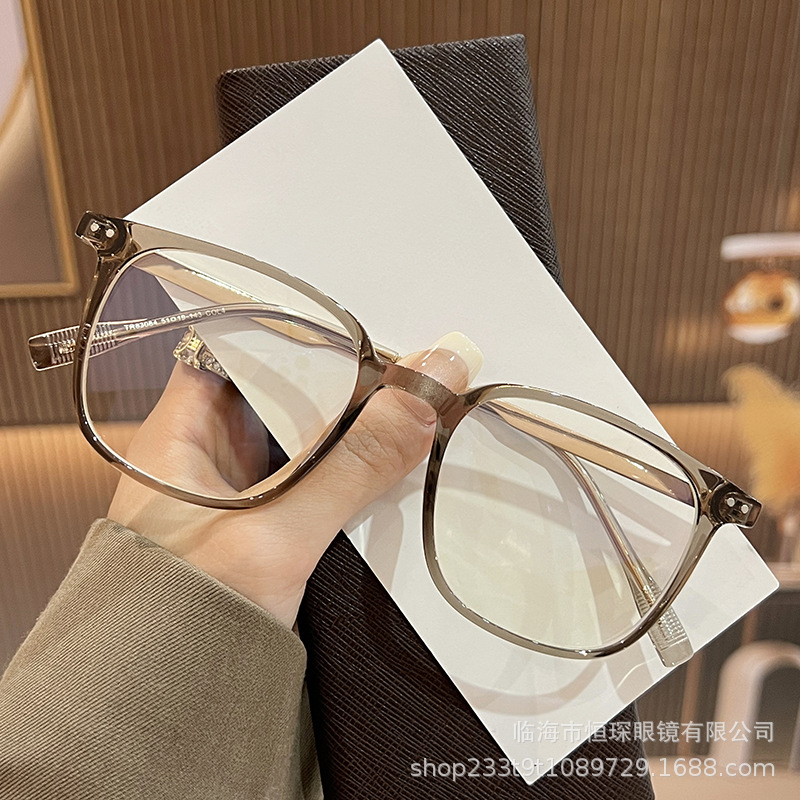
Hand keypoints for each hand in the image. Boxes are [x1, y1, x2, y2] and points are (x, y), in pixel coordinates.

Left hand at [108, 332, 481, 627]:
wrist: (169, 699)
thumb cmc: (184, 616)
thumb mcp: (276, 536)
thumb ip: (352, 468)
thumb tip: (421, 397)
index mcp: (181, 428)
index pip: (237, 344)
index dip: (297, 328)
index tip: (361, 324)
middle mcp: (207, 444)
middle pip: (281, 383)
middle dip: (341, 374)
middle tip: (406, 360)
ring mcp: (239, 480)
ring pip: (303, 428)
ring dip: (350, 421)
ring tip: (410, 396)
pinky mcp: (266, 513)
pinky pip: (315, 468)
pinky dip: (349, 462)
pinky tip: (390, 455)